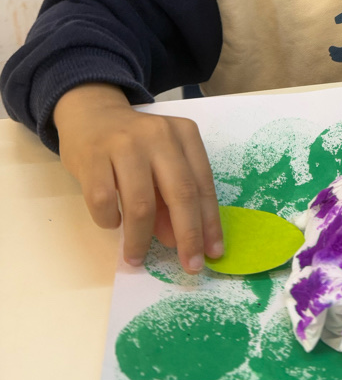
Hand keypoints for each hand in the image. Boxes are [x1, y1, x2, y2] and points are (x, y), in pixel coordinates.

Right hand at [53, 83, 222, 272]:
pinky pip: (104, 201)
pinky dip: (110, 221)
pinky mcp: (93, 156)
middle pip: (181, 193)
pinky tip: (112, 222)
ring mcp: (125, 143)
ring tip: (136, 256)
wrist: (91, 114)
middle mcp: (159, 135)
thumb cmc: (134, 145)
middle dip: (188, 236)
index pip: (203, 184)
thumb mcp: (161, 163)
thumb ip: (172, 198)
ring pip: (141, 203)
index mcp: (184, 134)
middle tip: (188, 266)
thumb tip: (176, 240)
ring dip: (140, 238)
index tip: (212, 253)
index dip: (210, 222)